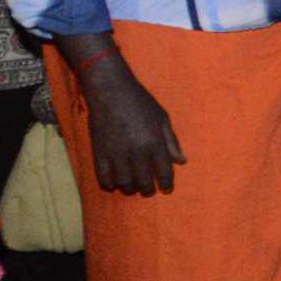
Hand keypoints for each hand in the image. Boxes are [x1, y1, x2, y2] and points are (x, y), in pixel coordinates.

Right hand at [80, 60, 186, 195]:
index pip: (164, 173)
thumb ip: (172, 142)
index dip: (166, 184)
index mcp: (155, 142)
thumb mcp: (162, 118)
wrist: (110, 91)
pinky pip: (104, 179)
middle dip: (148, 190)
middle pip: (144, 183)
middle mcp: (137, 152)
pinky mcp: (99, 153)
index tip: (166, 189)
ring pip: (125, 184)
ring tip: (133, 186)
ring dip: (130, 189)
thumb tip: (182, 161)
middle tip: (149, 190)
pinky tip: (114, 183)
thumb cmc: (140, 102)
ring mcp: (116, 154)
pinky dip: (110, 185)